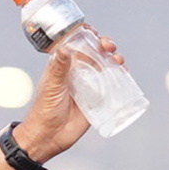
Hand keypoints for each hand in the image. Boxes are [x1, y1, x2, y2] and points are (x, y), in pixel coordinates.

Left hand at [16, 35, 120, 163]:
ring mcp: (88, 85)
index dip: (87, 36)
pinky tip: (124, 72)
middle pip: (95, 53)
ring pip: (105, 66)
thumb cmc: (45, 110)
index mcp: (64, 66)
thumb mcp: (51, 86)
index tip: (94, 33)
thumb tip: (64, 48)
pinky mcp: (97, 99)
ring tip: (118, 59)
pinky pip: (111, 85)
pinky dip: (119, 76)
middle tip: (108, 46)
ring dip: (114, 59)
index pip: (78, 45)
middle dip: (104, 46)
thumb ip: (58, 67)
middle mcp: (77, 73)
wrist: (49, 136)